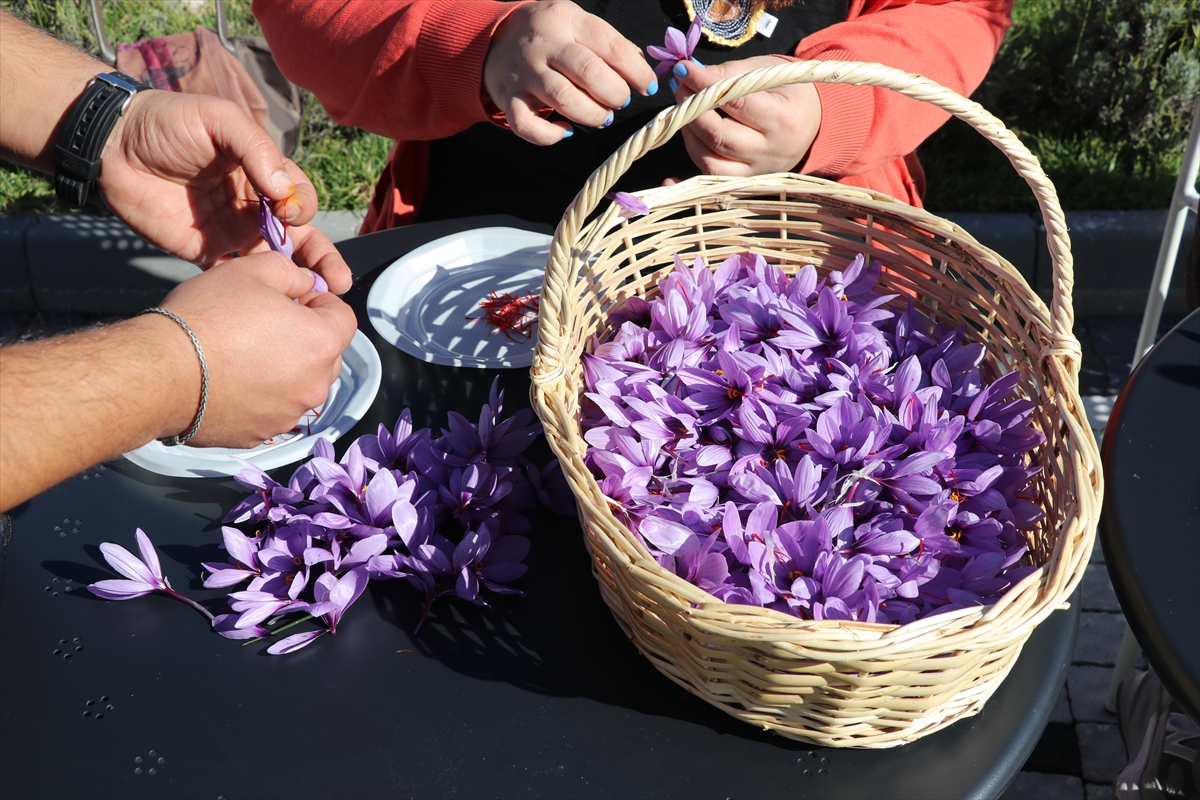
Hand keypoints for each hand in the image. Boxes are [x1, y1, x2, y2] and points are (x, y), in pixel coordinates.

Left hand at [98, 90, 352, 292]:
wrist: (112, 146)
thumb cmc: (167, 122)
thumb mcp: (219, 120)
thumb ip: (256, 149)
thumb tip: (285, 191)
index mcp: (263, 173)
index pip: (298, 197)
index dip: (302, 207)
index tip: (290, 211)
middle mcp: (253, 205)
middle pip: (299, 237)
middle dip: (322, 258)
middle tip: (337, 280)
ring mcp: (232, 231)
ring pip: (276, 261)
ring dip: (299, 281)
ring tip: (319, 298)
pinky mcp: (206, 252)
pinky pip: (237, 276)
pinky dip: (258, 293)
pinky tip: (275, 306)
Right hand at [153, 252, 357, 447]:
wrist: (160, 374)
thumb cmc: (206, 318)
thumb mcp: (252, 270)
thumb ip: (292, 273)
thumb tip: (307, 283)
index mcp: (322, 343)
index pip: (344, 317)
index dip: (319, 301)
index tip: (292, 298)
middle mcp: (315, 385)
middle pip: (325, 354)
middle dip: (304, 337)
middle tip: (263, 323)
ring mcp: (289, 414)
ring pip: (299, 384)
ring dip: (283, 368)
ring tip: (242, 353)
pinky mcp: (261, 434)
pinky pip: (272, 409)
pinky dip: (260, 395)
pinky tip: (229, 380)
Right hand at [483, 0, 656, 144]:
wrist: (493, 39)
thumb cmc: (549, 36)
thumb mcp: (576, 23)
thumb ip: (607, 43)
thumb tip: (641, 70)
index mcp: (567, 19)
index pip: (611, 46)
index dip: (637, 72)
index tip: (647, 87)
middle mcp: (544, 44)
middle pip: (589, 73)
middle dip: (615, 94)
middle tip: (619, 101)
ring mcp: (524, 72)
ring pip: (563, 99)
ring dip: (591, 115)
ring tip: (602, 117)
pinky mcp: (508, 98)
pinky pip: (527, 126)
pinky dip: (550, 135)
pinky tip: (565, 130)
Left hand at [669, 56, 821, 176]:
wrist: (814, 124)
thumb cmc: (788, 93)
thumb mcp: (766, 72)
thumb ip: (728, 74)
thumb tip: (689, 75)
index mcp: (783, 119)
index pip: (736, 102)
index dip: (704, 85)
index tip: (683, 69)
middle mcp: (771, 151)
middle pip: (720, 136)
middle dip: (692, 110)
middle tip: (679, 87)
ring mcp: (758, 171)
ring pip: (710, 162)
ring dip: (689, 134)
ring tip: (683, 111)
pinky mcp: (746, 182)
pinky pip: (711, 178)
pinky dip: (692, 162)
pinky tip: (682, 150)